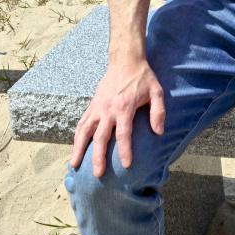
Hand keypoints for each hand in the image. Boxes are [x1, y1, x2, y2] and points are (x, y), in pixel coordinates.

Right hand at [69, 58, 165, 177]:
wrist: (125, 60)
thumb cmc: (143, 78)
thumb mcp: (157, 91)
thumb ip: (158, 112)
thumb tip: (159, 132)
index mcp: (125, 107)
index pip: (124, 133)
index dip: (125, 150)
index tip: (126, 165)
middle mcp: (108, 109)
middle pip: (101, 136)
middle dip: (98, 156)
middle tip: (97, 174)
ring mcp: (98, 107)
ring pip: (85, 131)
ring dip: (79, 148)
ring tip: (74, 165)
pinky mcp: (92, 105)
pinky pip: (82, 123)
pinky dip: (77, 137)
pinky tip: (75, 149)